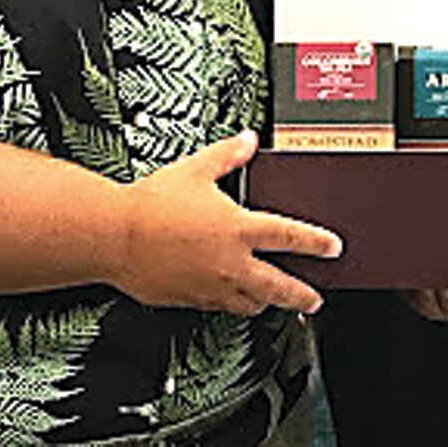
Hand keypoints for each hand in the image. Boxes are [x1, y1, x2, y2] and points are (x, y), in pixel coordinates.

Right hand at [113, 130, 341, 315]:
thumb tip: (247, 140)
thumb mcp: (196, 169)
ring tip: (274, 302)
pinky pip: (219, 308)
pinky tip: (230, 299)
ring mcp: (210, 286)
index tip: (332, 248)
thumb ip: (227, 155)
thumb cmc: (151, 204)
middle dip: (302, 295)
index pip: (290, 236)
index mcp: (237, 228)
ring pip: (250, 304)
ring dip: (266, 302)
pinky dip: (232, 305)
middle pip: (278, 286)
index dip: (316, 243)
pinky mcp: (190, 300)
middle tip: (314, 299)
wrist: (114, 236)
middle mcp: (230, 263)